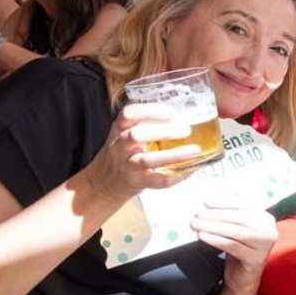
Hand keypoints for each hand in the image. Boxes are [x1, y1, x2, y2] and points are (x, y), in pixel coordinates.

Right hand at [78, 104, 204, 203]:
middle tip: (186, 129)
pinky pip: (155, 181)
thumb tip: (183, 118)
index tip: (170, 112)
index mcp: (119, 130)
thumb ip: (145, 124)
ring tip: (194, 150)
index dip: (150, 111)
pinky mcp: (135, 182)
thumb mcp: (125, 134)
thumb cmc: (121, 155)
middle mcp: (120, 146)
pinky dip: (173, 176)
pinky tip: (188, 171)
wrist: (101, 184)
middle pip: (136, 135)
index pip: (128, 114)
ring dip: (173, 155)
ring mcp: (126, 166)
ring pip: (147, 160)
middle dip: (163, 131)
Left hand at [192, 199, 277, 293]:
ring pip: (235, 232)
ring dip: (213, 226)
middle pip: (240, 218)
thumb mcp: (238, 229)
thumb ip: (231, 215)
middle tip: (198, 214)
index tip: (206, 202)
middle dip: (216, 215)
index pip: (244, 205)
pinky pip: (232, 246)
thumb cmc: (239, 250)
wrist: (243, 278)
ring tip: (197, 224)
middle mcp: (269, 231)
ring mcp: (264, 246)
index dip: (224, 202)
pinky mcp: (255, 259)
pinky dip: (216, 240)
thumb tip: (211, 202)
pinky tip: (203, 236)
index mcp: (266, 219)